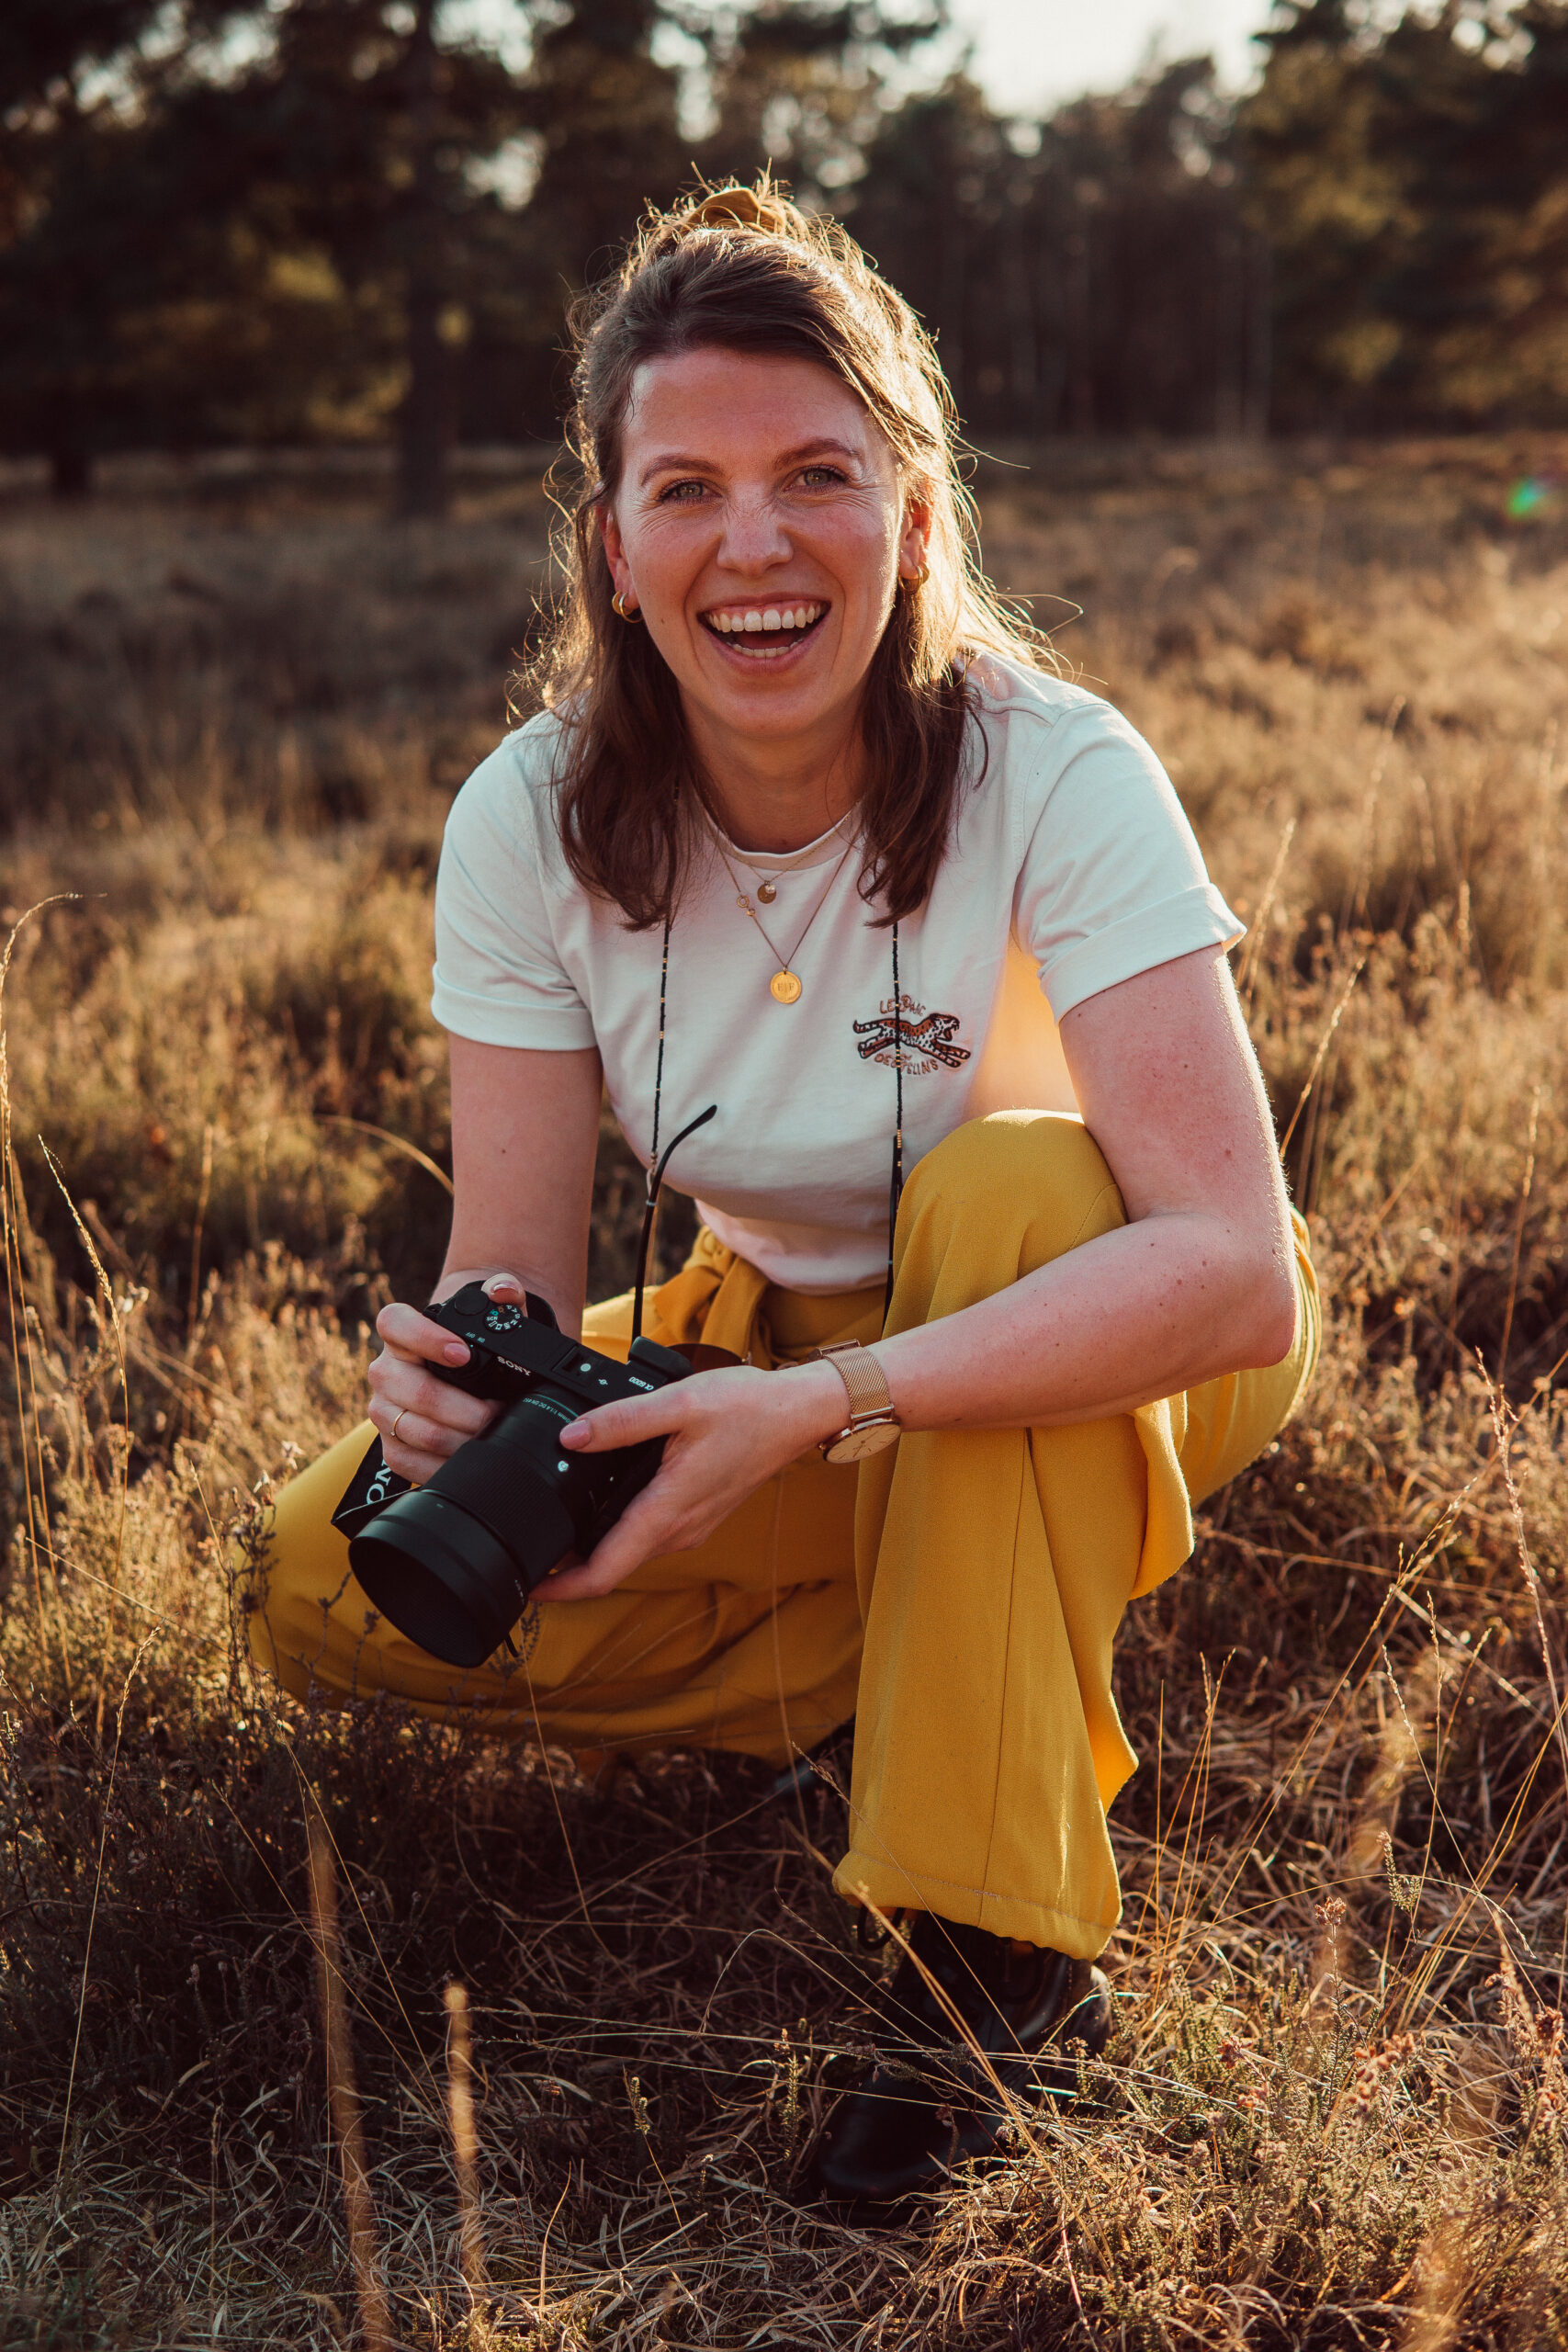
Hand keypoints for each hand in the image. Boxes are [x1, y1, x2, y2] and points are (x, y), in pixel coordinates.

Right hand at [368, 1271, 523, 1481]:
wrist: (463, 1372)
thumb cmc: (475, 1341)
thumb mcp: (491, 1313)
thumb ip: (503, 1292)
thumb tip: (504, 1291)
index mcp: (399, 1332)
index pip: (395, 1324)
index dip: (426, 1339)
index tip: (464, 1354)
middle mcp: (384, 1371)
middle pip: (416, 1392)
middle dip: (466, 1408)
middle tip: (498, 1411)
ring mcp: (383, 1411)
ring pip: (418, 1431)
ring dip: (461, 1438)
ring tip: (493, 1435)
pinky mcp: (391, 1446)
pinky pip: (410, 1463)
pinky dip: (446, 1465)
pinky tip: (472, 1459)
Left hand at [540, 1356, 848, 1599]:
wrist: (798, 1413)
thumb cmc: (748, 1408)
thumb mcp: (678, 1404)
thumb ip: (621, 1421)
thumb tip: (571, 1436)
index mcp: (668, 1510)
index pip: (606, 1572)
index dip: (562, 1589)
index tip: (529, 1587)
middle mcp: (679, 1530)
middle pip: (613, 1567)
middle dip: (569, 1568)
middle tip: (529, 1546)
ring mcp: (691, 1526)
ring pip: (631, 1552)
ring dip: (594, 1550)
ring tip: (555, 1523)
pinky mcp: (698, 1515)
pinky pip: (650, 1536)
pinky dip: (619, 1531)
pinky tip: (602, 1502)